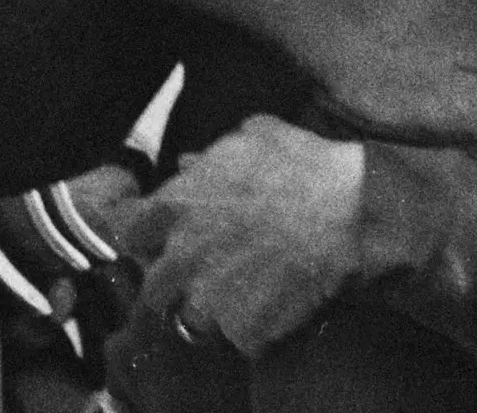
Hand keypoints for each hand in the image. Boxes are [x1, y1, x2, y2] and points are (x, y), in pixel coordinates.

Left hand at [111, 119, 368, 369]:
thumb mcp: (251, 137)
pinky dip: (245, 330)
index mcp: (176, 205)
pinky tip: (264, 309)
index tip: (160, 238)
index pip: (130, 233)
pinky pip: (233, 340)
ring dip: (203, 314)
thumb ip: (208, 156)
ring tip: (230, 300)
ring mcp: (210, 300)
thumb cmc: (300, 164)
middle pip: (153, 288)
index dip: (146, 236)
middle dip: (169, 283)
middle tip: (196, 275)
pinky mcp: (242, 332)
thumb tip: (185, 164)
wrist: (347, 214)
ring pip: (186, 323)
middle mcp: (183, 257)